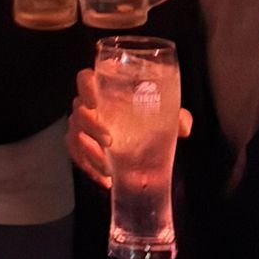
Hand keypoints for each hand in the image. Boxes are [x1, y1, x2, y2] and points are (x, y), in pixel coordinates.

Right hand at [66, 66, 191, 188]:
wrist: (143, 136)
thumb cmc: (149, 116)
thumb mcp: (164, 113)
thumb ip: (175, 115)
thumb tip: (184, 125)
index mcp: (106, 89)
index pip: (86, 79)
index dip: (86, 88)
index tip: (95, 102)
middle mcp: (90, 105)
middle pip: (78, 110)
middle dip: (91, 127)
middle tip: (110, 141)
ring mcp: (83, 126)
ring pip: (74, 136)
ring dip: (88, 153)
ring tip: (107, 168)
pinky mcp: (82, 146)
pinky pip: (76, 156)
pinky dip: (88, 168)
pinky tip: (105, 180)